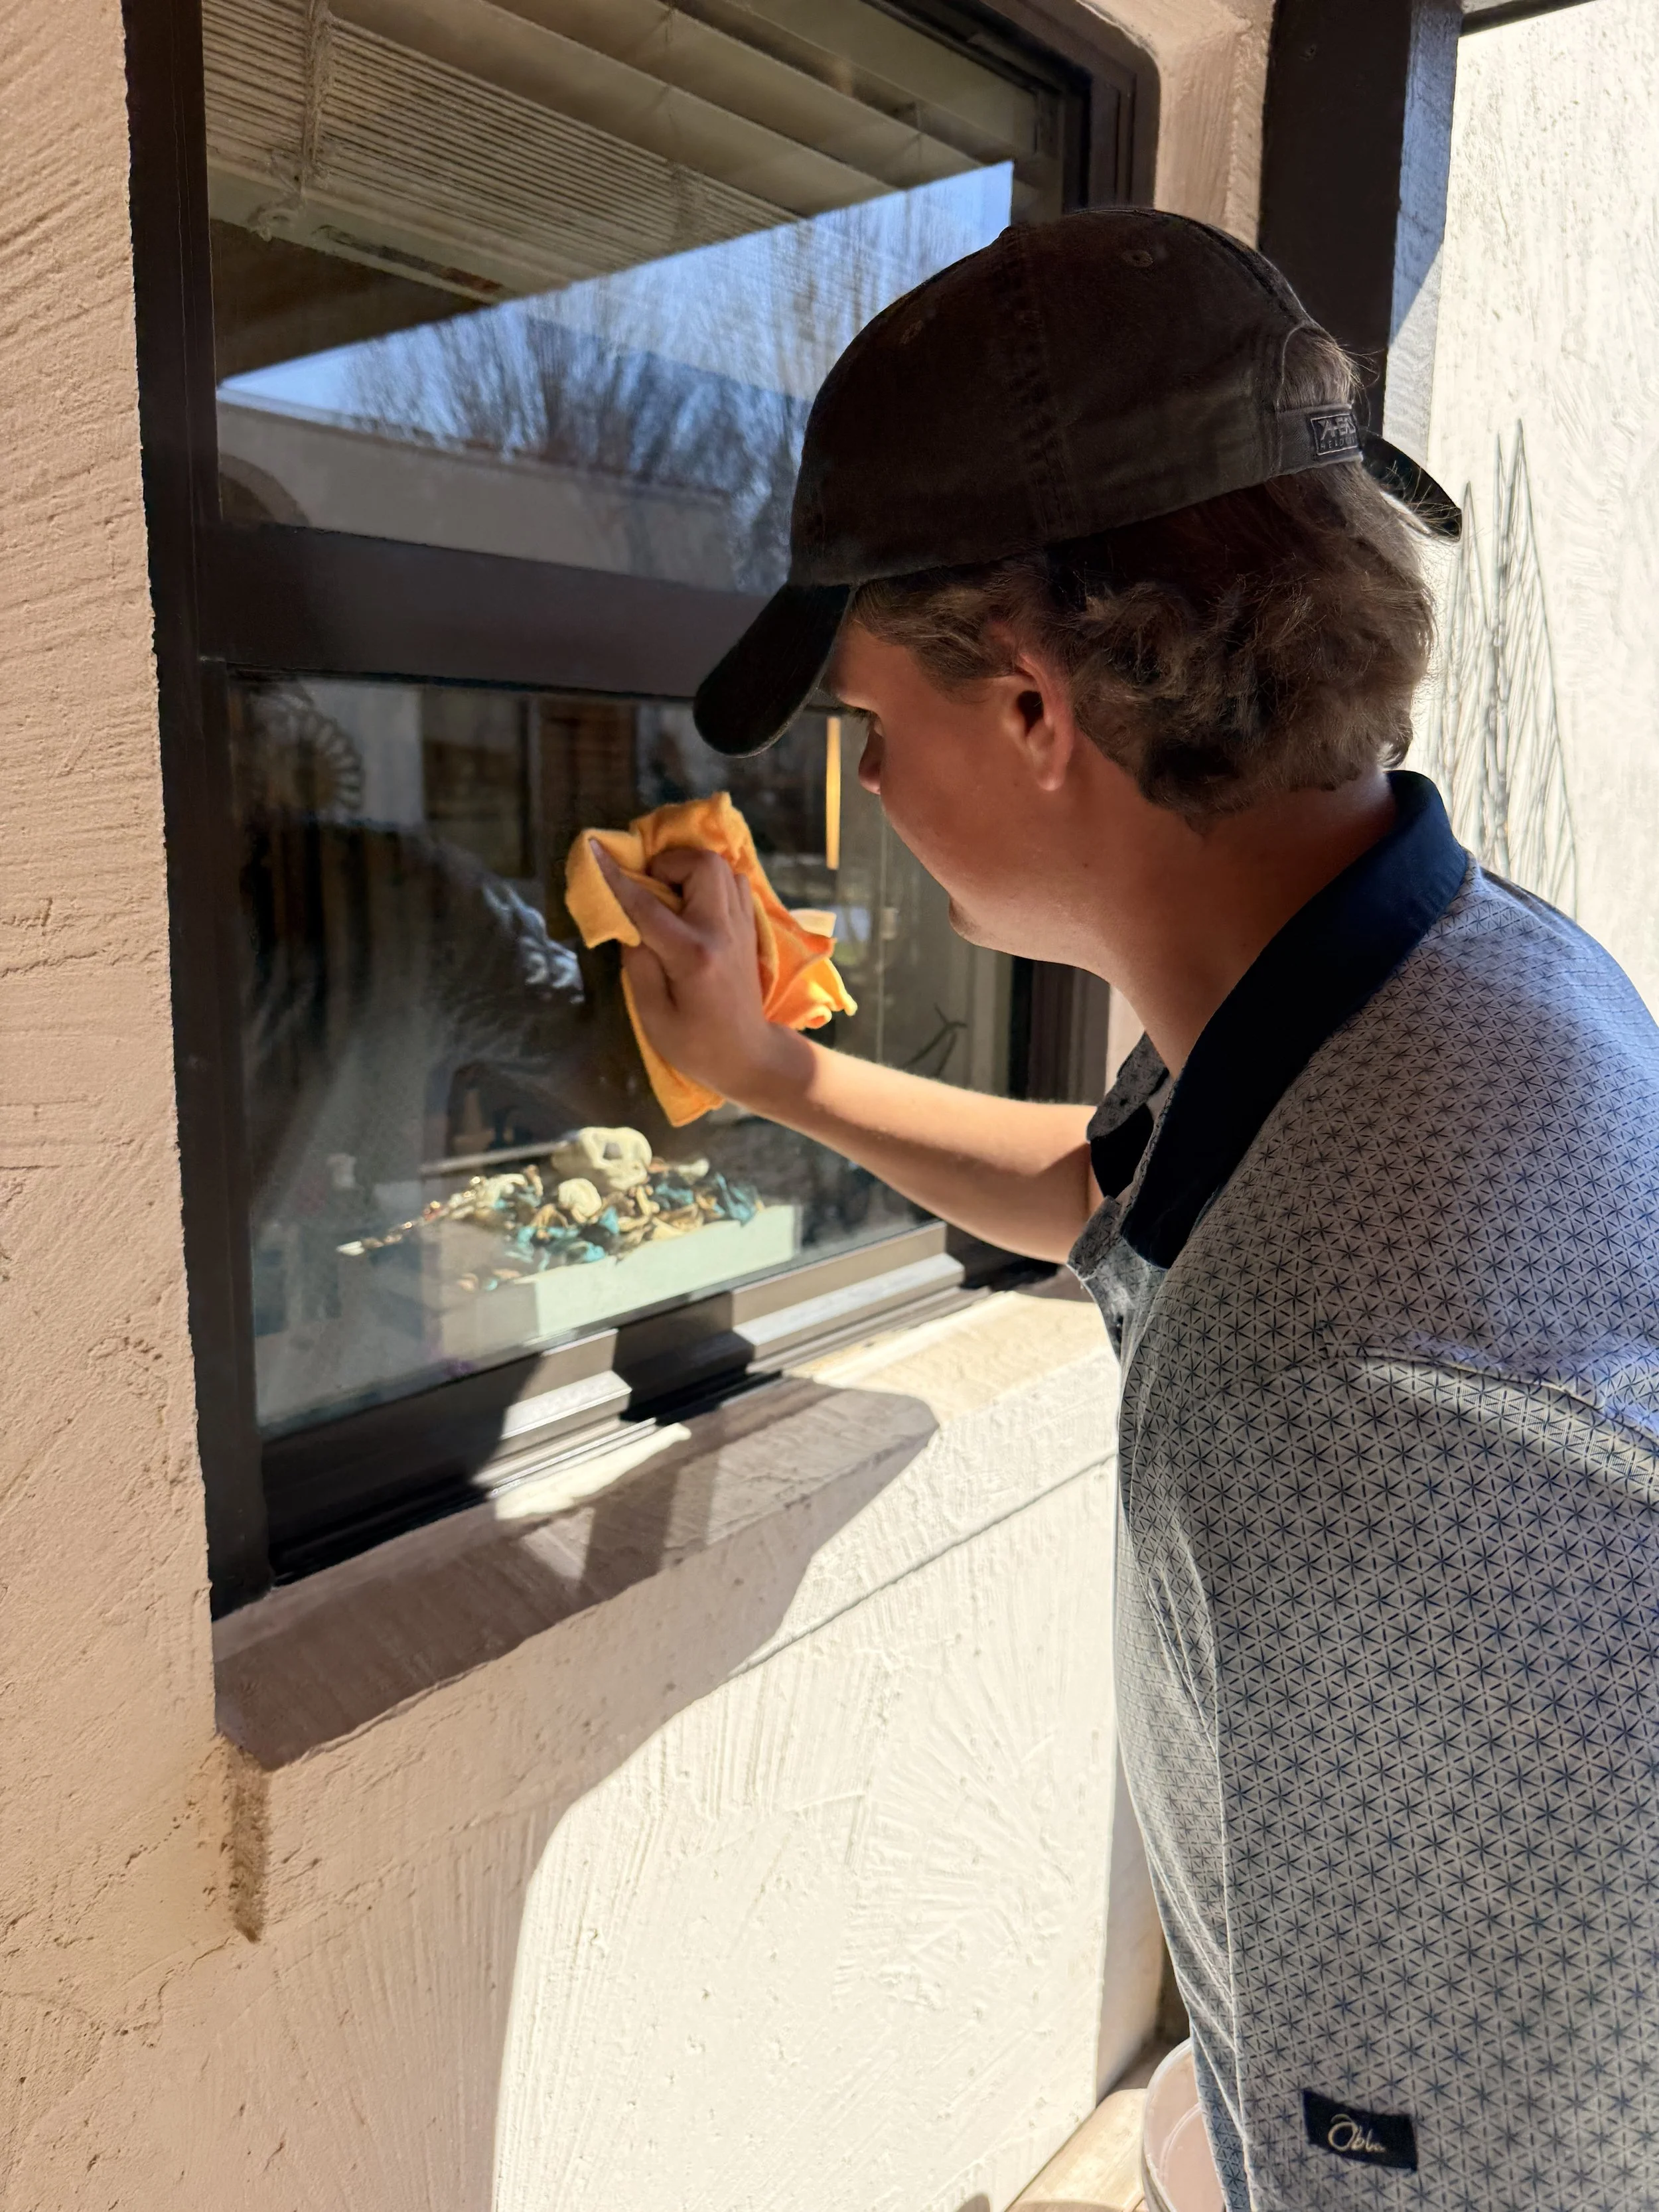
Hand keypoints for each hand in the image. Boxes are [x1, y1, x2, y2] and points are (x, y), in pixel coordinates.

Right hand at [591, 843, 812, 1113]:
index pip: (648, 905)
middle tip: (650, 890)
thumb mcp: (652, 1015)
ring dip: (690, 871)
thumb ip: (638, 963)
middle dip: (668, 865)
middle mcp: (722, 932)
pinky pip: (734, 883)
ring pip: (722, 868)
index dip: (616, 877)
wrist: (749, 1056)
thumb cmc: (694, 1045)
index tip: (595, 849)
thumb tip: (629, 923)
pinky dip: (710, 882)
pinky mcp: (750, 928)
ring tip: (672, 897)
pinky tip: (693, 905)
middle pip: (702, 865)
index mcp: (693, 956)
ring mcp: (742, 927)